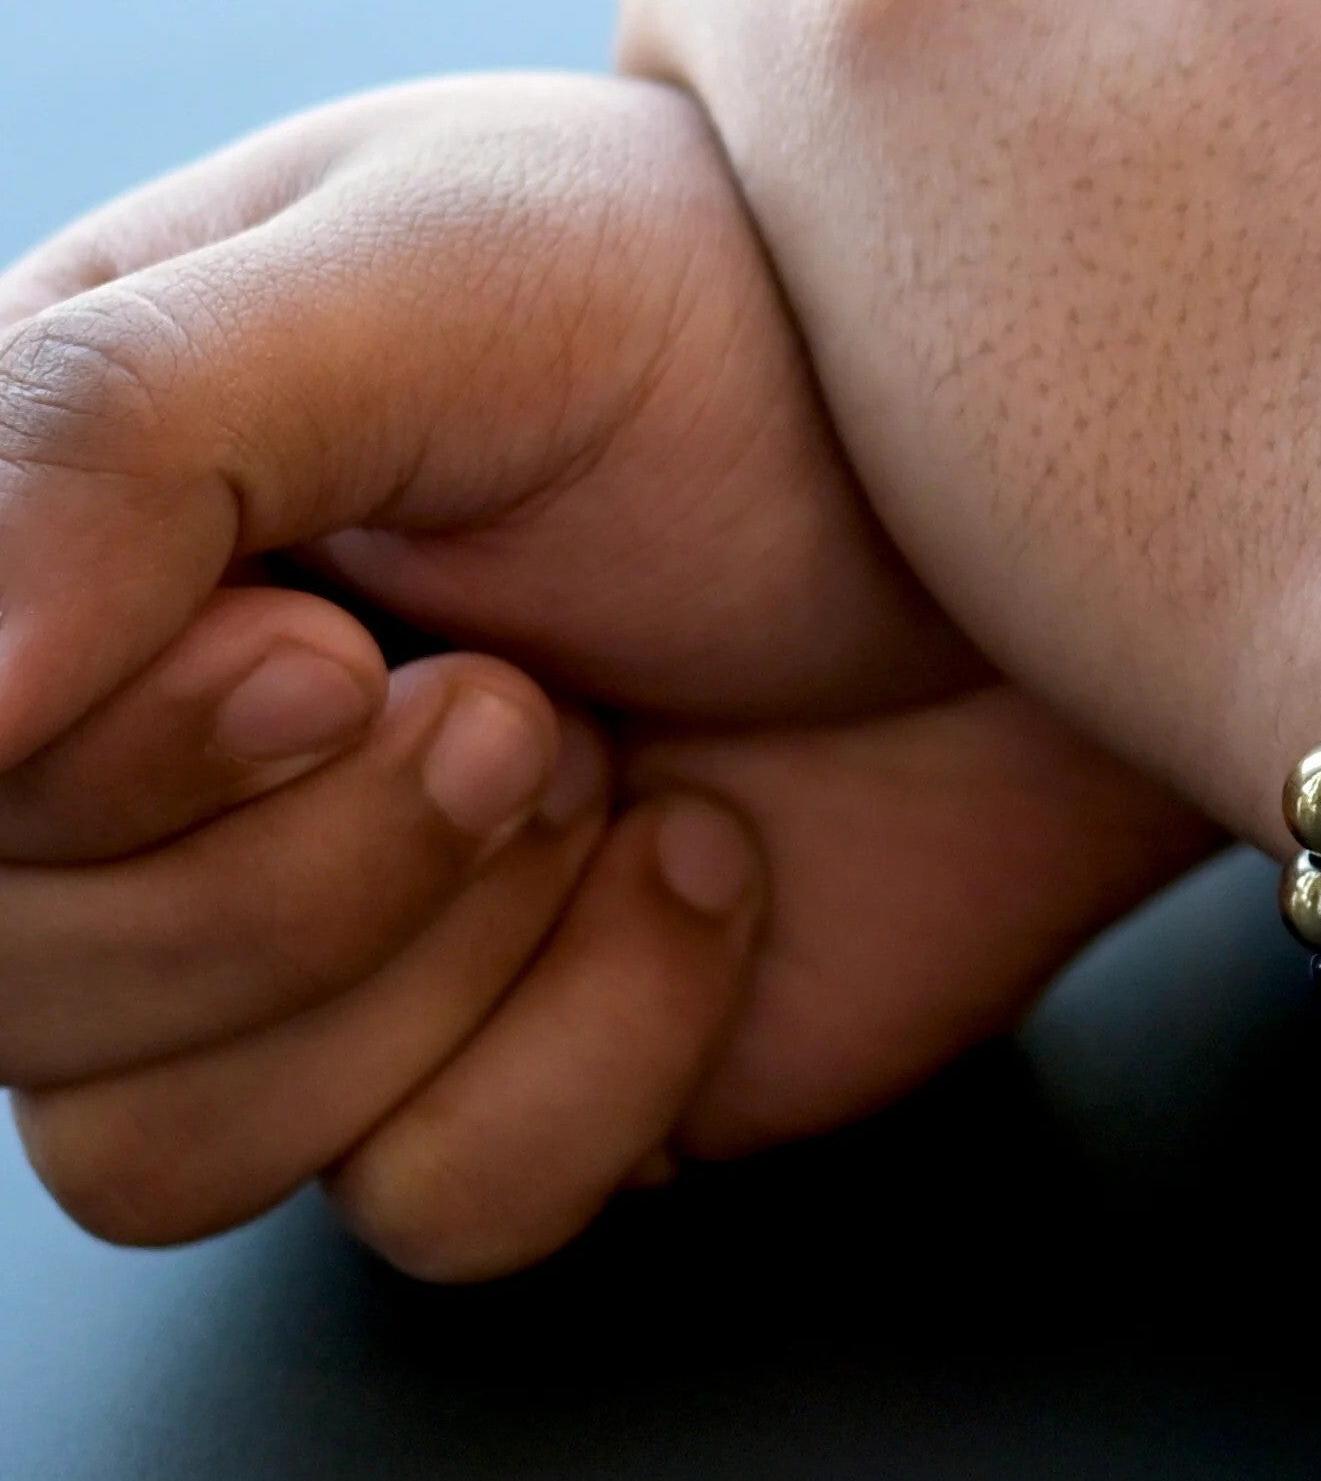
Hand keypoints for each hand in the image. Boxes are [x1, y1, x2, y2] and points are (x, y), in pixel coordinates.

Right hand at [0, 74, 1206, 1275]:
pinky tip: (705, 869)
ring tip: (603, 763)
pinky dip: (593, 1059)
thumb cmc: (760, 326)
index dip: (101, 781)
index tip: (329, 651)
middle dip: (306, 871)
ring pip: (168, 1152)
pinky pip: (432, 1206)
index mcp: (77, 543)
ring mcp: (331, 946)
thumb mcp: (441, 274)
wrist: (1057, 505)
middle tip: (523, 697)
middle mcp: (162, 767)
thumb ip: (123, 426)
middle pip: (20, 995)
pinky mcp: (514, 1072)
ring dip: (434, 970)